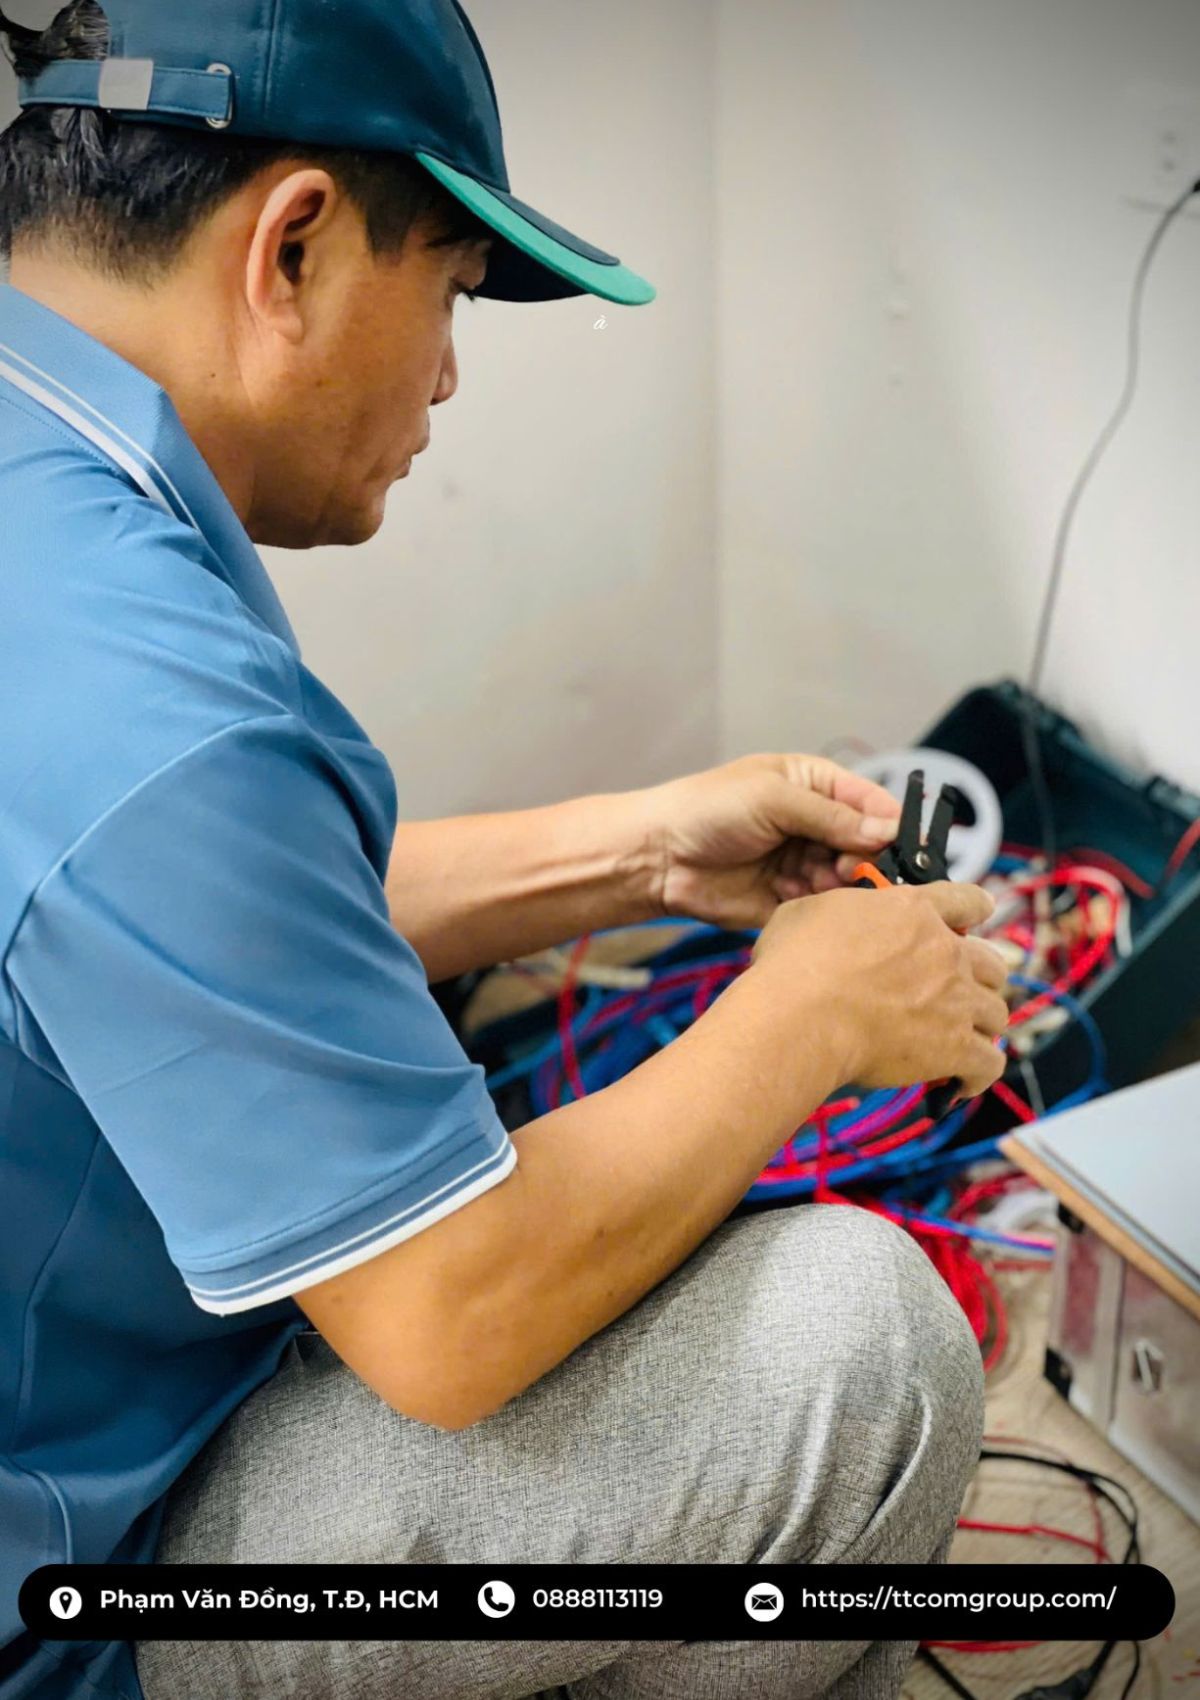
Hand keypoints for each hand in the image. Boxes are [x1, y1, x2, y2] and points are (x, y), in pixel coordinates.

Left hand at [644, 753, 902, 929]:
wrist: (659, 856)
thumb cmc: (709, 809)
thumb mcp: (774, 798)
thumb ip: (832, 816)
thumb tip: (889, 830)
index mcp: (816, 787)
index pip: (871, 803)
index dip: (891, 823)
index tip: (906, 844)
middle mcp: (815, 826)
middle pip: (867, 847)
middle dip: (864, 859)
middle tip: (847, 868)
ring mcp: (803, 864)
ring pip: (848, 881)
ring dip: (840, 884)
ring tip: (816, 882)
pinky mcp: (789, 901)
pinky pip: (822, 909)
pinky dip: (817, 906)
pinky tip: (793, 896)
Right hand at [751, 881, 1008, 1097]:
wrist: (801, 1018)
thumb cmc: (793, 964)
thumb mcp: (806, 912)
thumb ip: (836, 912)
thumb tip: (831, 924)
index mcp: (913, 911)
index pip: (966, 900)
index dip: (975, 908)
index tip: (978, 915)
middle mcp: (944, 951)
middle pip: (992, 963)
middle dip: (982, 978)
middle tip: (961, 993)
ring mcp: (956, 1000)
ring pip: (996, 1013)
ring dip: (982, 1026)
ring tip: (963, 1040)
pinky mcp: (956, 1047)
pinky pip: (990, 1063)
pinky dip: (979, 1074)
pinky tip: (963, 1081)